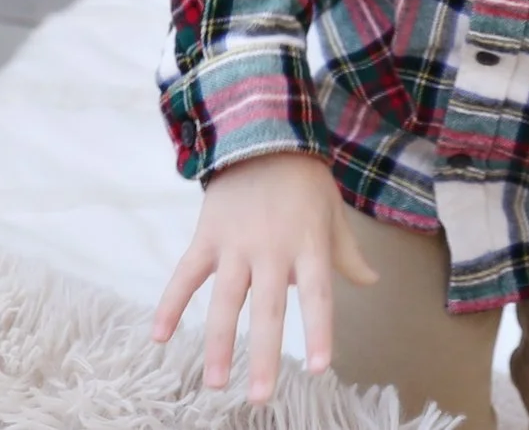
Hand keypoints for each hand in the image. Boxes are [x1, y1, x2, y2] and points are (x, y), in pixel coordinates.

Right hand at [150, 151, 378, 401]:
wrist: (262, 132)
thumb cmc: (304, 179)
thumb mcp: (332, 212)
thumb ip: (345, 253)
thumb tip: (370, 282)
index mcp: (307, 244)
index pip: (318, 295)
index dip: (320, 331)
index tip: (321, 368)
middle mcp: (272, 248)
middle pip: (268, 308)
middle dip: (263, 355)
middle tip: (259, 397)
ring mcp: (236, 243)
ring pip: (225, 301)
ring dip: (218, 344)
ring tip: (214, 383)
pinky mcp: (206, 236)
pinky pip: (185, 275)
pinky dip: (170, 304)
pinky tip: (159, 337)